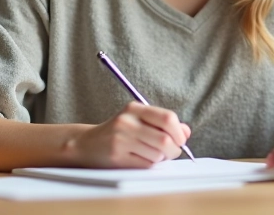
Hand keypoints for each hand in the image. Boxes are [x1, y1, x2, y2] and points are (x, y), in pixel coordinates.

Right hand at [70, 102, 191, 167]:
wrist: (87, 144)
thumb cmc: (119, 133)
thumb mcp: (139, 121)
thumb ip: (163, 123)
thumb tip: (186, 131)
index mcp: (135, 108)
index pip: (167, 118)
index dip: (179, 132)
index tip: (180, 139)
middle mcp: (127, 121)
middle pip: (164, 139)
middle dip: (173, 150)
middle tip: (170, 152)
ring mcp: (121, 139)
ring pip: (157, 154)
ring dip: (160, 158)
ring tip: (150, 154)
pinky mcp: (117, 156)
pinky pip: (145, 165)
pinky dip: (149, 165)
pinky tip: (139, 159)